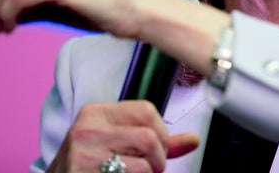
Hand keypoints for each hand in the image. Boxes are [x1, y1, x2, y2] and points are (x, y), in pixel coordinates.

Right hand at [47, 101, 198, 172]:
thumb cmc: (89, 164)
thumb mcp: (116, 141)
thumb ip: (155, 139)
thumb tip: (194, 140)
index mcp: (96, 112)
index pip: (146, 111)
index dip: (162, 133)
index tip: (158, 148)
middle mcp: (88, 129)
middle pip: (148, 137)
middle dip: (159, 158)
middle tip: (152, 168)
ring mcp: (84, 155)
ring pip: (143, 164)